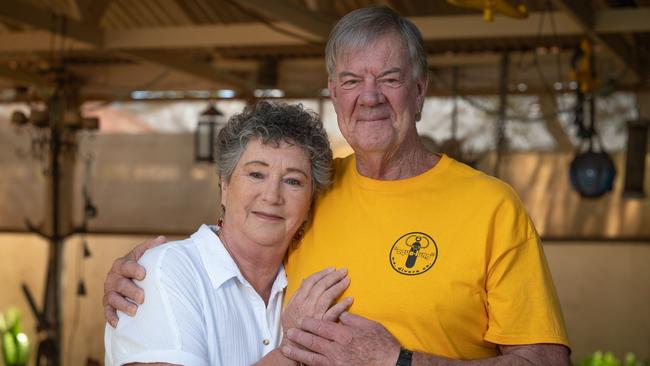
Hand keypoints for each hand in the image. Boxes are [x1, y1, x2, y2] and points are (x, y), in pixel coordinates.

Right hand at [103, 235, 166, 326]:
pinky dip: (111, 317)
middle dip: (130, 291)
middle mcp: (113, 277)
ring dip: (123, 305)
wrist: (129, 280)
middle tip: (142, 297)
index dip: (134, 269)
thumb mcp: (144, 256)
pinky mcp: (108, 305)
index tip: (143, 274)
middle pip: (120, 284)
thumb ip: (151, 248)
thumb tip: (162, 239)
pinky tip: (119, 323)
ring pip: (112, 298)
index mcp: (122, 264)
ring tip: (134, 310)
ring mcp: (109, 292)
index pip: (126, 265)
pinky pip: (107, 312)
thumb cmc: (140, 267)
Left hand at [281, 312, 400, 365]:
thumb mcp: (369, 326)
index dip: (309, 323)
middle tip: (289, 332)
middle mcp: (337, 350)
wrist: (391, 364)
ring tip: (287, 349)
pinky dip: (309, 365)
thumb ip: (351, 319)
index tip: (302, 320)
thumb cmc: (382, 344)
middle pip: (312, 342)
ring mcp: (336, 363)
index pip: (321, 326)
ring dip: (298, 353)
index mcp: (344, 335)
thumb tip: (340, 314)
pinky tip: (302, 363)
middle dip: (299, 337)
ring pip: (312, 357)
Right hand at [282, 267, 352, 331]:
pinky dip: (342, 305)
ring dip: (339, 286)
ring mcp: (315, 314)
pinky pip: (334, 312)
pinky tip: (350, 299)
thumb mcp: (288, 307)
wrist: (293, 345)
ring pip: (328, 296)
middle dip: (333, 276)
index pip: (311, 281)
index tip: (332, 269)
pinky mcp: (323, 323)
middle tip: (344, 271)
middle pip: (322, 285)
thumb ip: (297, 293)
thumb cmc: (291, 325)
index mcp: (298, 299)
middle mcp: (307, 304)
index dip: (322, 273)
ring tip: (347, 280)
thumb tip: (304, 280)